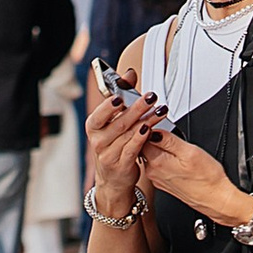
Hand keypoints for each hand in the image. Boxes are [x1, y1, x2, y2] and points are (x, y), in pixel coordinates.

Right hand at [84, 78, 160, 221]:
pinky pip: (133, 149)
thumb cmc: (113, 144)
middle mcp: (98, 141)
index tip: (119, 97)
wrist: (113, 178)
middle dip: (137, 108)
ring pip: (129, 135)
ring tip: (159, 111)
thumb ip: (122, 94)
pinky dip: (143, 138)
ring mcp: (108, 155)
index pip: (98, 115)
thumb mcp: (113, 120)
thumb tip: (129, 73)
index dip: (108, 107)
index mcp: (93, 127)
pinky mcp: (121, 165)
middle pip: (119, 123)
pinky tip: (151, 129)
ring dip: (146, 121)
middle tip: (151, 98)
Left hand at [140, 126, 245, 224]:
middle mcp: (153, 172)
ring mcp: (157, 178)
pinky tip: (175, 155)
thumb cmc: (207, 178)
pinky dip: (163, 156)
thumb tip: (153, 129)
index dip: (148, 125)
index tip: (155, 118)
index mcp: (157, 162)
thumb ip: (169, 139)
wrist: (215, 200)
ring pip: (151, 155)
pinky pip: (158, 164)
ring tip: (172, 140)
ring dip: (158, 145)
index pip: (141, 138)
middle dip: (151, 134)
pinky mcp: (164, 182)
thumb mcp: (190, 151)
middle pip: (144, 146)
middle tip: (163, 125)